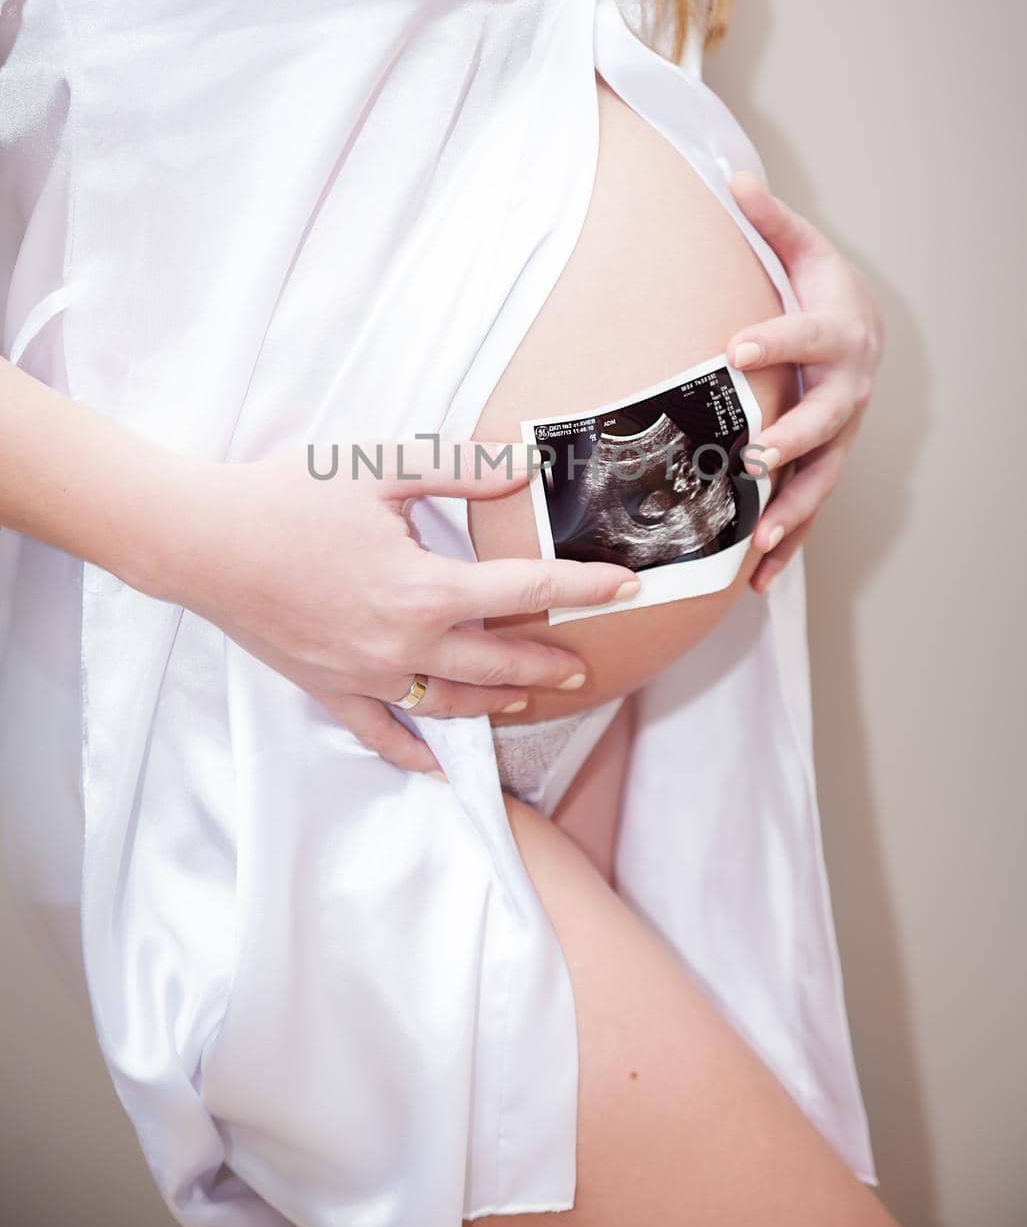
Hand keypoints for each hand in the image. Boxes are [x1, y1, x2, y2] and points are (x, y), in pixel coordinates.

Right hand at [159, 435, 638, 770]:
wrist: (200, 541)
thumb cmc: (286, 497)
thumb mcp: (378, 466)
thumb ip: (457, 470)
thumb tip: (520, 468)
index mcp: (424, 588)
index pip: (525, 593)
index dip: (584, 588)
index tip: (626, 587)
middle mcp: (404, 644)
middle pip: (499, 663)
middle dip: (550, 662)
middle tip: (587, 663)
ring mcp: (367, 676)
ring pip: (451, 704)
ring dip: (498, 703)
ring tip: (531, 698)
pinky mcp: (329, 690)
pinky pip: (382, 734)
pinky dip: (416, 751)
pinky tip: (439, 761)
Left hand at [726, 172, 883, 591]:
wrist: (861, 334)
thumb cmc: (824, 294)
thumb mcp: (803, 251)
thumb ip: (770, 220)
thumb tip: (733, 174)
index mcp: (839, 334)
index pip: (807, 336)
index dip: (776, 339)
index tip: (737, 345)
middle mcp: (847, 391)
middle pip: (825, 420)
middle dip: (793, 441)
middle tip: (756, 457)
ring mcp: (838, 437)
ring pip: (821, 479)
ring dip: (791, 511)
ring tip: (758, 539)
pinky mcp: (823, 467)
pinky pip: (807, 512)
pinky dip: (785, 547)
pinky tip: (754, 582)